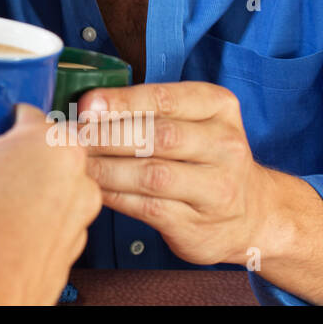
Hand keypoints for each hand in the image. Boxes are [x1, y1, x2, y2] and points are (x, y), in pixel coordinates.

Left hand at [80, 82, 277, 265]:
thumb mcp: (192, 121)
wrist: (252, 215)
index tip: (85, 105)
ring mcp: (216, 188)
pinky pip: (147, 207)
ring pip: (151, 175)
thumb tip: (84, 105)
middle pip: (157, 137)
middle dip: (106, 135)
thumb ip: (148, 110)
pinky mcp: (199, 224)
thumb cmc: (204, 157)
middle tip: (70, 135)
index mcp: (218, 107)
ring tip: (74, 162)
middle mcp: (224, 145)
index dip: (122, 102)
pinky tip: (92, 187)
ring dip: (105, 168)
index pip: (165, 99)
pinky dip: (114, 196)